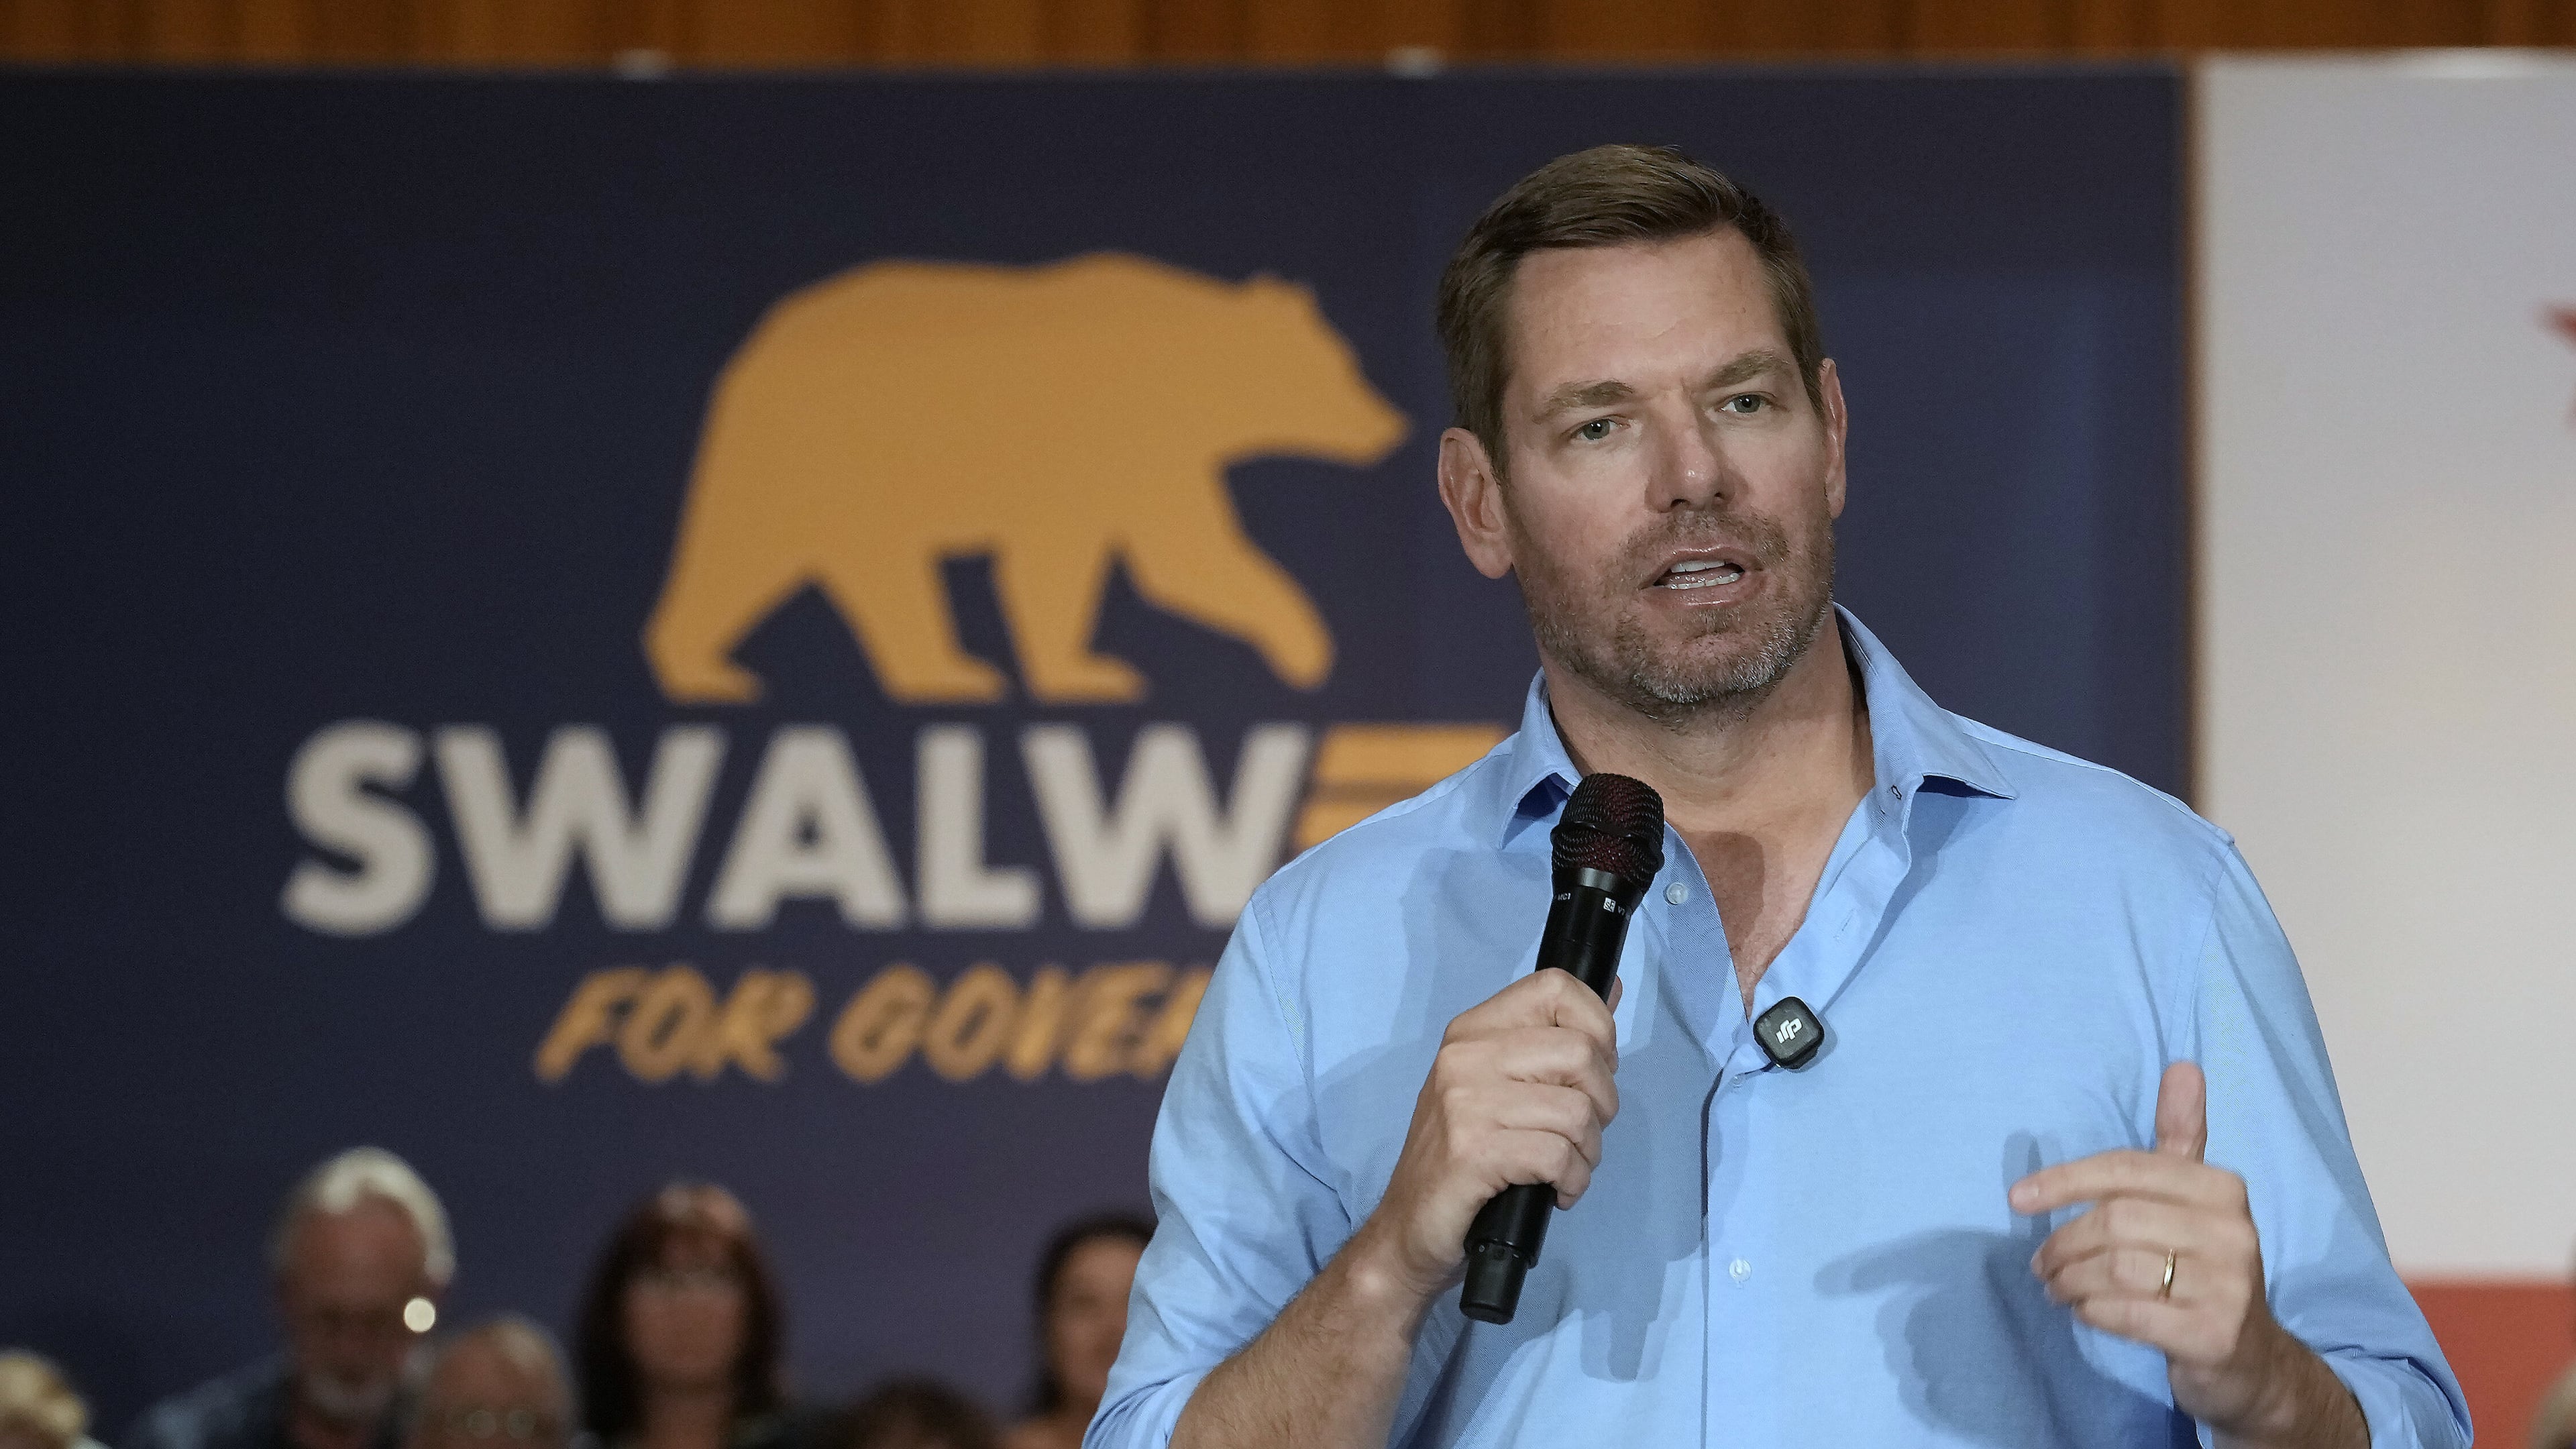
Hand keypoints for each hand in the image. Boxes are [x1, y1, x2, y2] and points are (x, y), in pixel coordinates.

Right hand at [1356, 969, 1621, 1303]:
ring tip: (1563, 1169)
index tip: (1590, 1072)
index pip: (1556, 987)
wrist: (1407, 1230)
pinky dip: (1572, 1181)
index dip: (1597, 1027)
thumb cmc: (1462, 1159)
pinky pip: (1558, 1155)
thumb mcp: (1501, 1087)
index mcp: (1473, 1031)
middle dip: (1603, 1103)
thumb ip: (1553, 1040)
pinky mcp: (1472, 1153)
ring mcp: (1464, 1104)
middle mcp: (1464, 1056)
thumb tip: (1612, 987)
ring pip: (1577, 1110)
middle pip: (1580, 1051)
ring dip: (1587, 1152)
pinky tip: (1555, 1191)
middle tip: (1579, 1134)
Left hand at [2012, 1062, 2351, 1443]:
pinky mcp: (2213, 1334)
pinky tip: (2085, 1311)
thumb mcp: (2196, 1199)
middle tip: (2040, 1263)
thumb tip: (2183, 1065)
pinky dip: (2093, 1311)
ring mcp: (2228, 1285)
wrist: (2250, 1358)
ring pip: (2116, 1268)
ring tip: (2056, 1287)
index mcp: (2221, 1188)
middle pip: (2115, 1221)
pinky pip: (2128, 1313)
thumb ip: (2182, 1137)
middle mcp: (2232, 1231)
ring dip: (2070, 1279)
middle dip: (2063, 1242)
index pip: (2126, 1169)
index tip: (2017, 1198)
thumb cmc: (2204, 1267)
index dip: (2065, 1180)